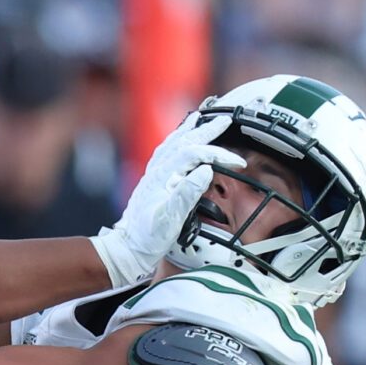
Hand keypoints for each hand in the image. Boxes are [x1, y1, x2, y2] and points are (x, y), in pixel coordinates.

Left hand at [92, 109, 247, 287]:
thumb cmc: (148, 237)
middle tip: (225, 120)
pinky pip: (165, 152)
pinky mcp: (152, 181)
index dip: (218, 155)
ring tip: (200, 118)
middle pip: (185, 142)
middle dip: (207, 130)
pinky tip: (177, 139)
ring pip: (173, 144)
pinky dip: (174, 141)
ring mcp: (154, 174)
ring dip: (189, 129)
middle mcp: (158, 171)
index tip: (237, 162)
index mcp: (164, 177)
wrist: (128, 247)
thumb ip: (187, 193)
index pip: (195, 155)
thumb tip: (205, 170)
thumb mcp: (171, 218)